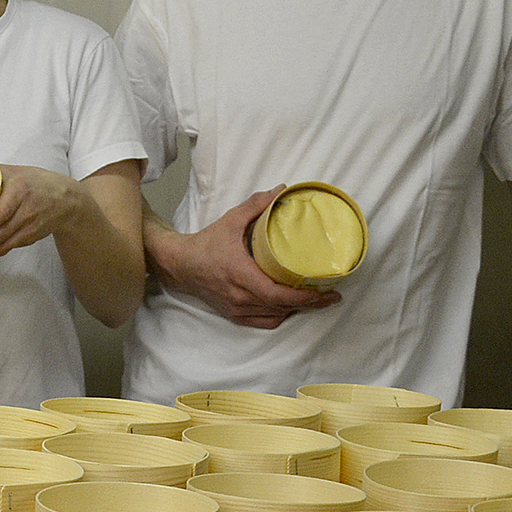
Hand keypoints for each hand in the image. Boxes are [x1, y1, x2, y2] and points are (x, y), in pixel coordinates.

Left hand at [0, 165, 82, 265]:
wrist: (66, 200)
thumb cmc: (36, 183)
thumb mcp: (16, 171)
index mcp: (20, 191)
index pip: (3, 212)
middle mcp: (26, 211)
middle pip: (0, 233)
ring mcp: (28, 228)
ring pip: (2, 245)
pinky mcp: (27, 238)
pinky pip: (6, 249)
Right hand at [150, 187, 338, 328]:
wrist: (180, 265)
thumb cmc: (206, 243)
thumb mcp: (231, 220)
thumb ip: (257, 205)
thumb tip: (282, 190)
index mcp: (240, 275)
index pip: (277, 294)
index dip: (304, 297)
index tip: (325, 292)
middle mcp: (239, 297)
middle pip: (281, 307)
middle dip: (309, 304)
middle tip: (331, 296)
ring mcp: (236, 309)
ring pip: (274, 316)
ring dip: (295, 310)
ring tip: (314, 300)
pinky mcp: (233, 315)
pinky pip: (263, 321)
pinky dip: (279, 315)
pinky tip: (289, 307)